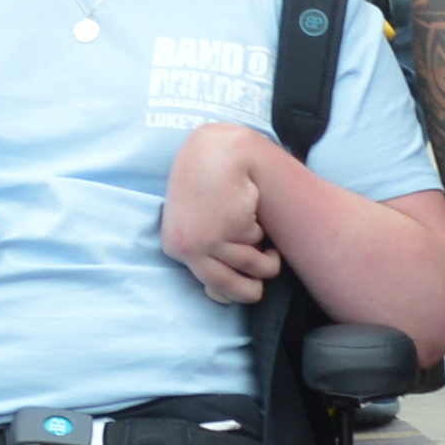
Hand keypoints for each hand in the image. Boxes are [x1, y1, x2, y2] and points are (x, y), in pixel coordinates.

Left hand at [157, 127, 281, 305]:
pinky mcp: (233, 228)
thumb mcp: (195, 220)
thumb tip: (225, 294)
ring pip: (256, 268)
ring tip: (267, 242)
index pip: (213, 284)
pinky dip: (265, 233)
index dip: (237, 284)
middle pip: (235, 290)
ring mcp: (210, 240)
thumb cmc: (207, 181)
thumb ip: (206, 250)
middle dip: (255, 289)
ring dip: (269, 259)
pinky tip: (256, 214)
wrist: (216, 150)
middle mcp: (189, 249)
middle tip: (265, 275)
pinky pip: (261, 243)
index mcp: (175, 247)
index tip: (249, 283)